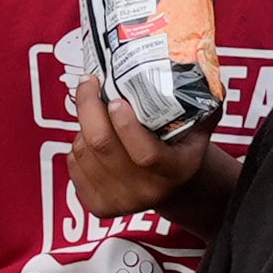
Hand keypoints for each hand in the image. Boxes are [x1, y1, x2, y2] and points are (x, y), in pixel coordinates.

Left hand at [62, 60, 211, 221]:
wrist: (171, 186)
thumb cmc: (183, 145)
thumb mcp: (199, 125)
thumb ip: (199, 101)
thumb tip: (196, 65)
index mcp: (176, 172)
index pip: (145, 154)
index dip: (126, 126)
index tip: (116, 100)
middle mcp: (148, 192)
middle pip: (103, 147)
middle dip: (89, 108)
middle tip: (88, 82)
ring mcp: (120, 202)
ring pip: (84, 152)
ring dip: (84, 125)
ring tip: (96, 112)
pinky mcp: (98, 208)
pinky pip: (73, 164)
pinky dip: (77, 143)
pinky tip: (92, 136)